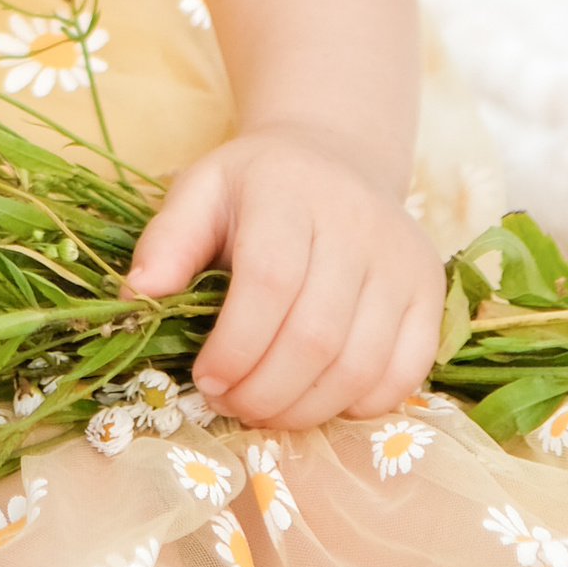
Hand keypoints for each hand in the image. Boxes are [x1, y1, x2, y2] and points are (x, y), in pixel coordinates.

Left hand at [124, 122, 443, 431]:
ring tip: (265, 409)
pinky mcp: (430, 293)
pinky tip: (317, 398)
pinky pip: (404, 373)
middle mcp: (357, 223)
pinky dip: (358, 405)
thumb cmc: (258, 186)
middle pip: (316, 336)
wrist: (338, 157)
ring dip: (305, 408)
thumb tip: (137, 299)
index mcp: (290, 191)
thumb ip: (166, 242)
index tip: (206, 379)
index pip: (270, 283)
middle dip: (265, 391)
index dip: (236, 346)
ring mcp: (402, 260)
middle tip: (231, 404)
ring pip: (360, 365)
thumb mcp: (201, 190)